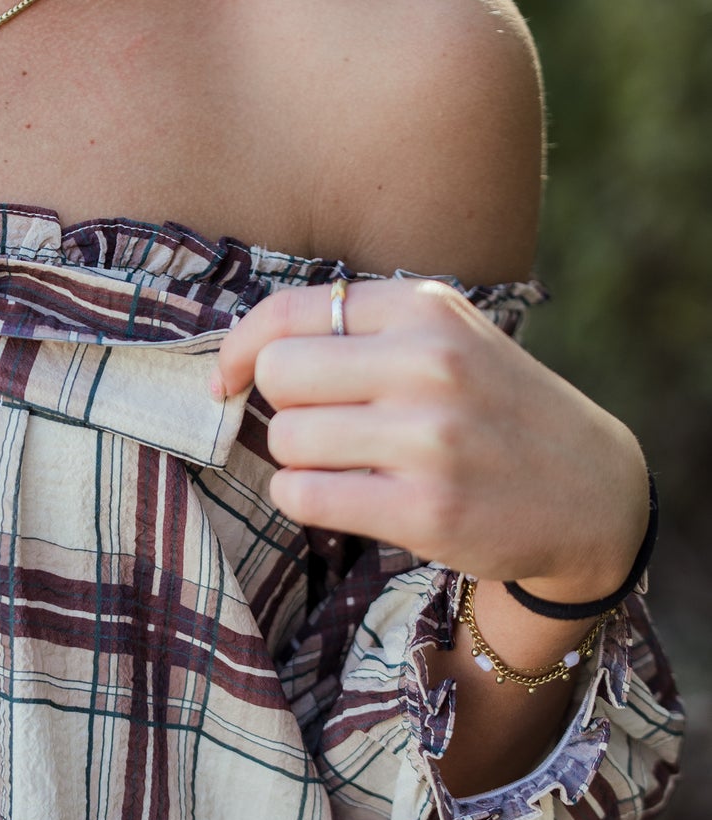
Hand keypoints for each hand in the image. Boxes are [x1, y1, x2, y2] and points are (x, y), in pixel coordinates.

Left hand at [211, 278, 647, 599]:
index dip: (239, 349)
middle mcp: (430, 364)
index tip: (230, 378)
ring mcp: (430, 439)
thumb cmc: (492, 408)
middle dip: (283, 407)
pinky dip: (305, 500)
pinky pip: (305, 496)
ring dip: (298, 459)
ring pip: (286, 439)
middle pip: (278, 375)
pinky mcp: (426, 509)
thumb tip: (237, 356)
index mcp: (425, 309)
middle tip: (324, 426)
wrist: (589, 490)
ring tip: (349, 463)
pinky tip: (346, 497)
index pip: (286, 313)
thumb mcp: (445, 336)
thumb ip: (354, 329)